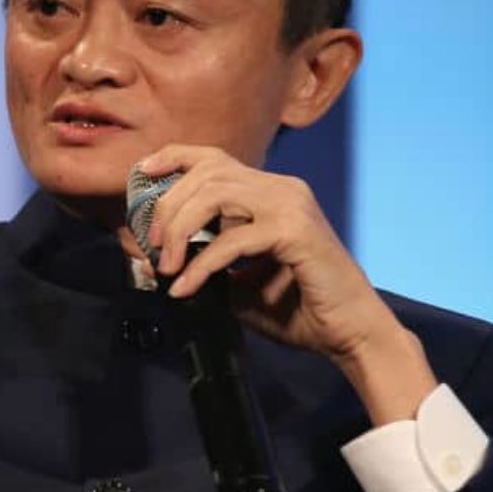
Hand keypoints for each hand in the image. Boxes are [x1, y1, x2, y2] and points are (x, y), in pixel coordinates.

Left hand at [138, 144, 437, 423]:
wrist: (350, 334)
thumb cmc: (300, 309)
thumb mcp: (240, 281)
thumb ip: (208, 262)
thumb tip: (162, 260)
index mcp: (272, 192)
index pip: (216, 158)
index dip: (175, 157)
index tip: (143, 171)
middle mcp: (283, 189)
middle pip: (208, 174)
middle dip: (169, 206)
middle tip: (154, 245)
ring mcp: (291, 206)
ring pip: (217, 195)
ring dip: (181, 228)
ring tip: (168, 266)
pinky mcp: (295, 232)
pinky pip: (233, 240)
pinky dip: (203, 265)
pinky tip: (188, 288)